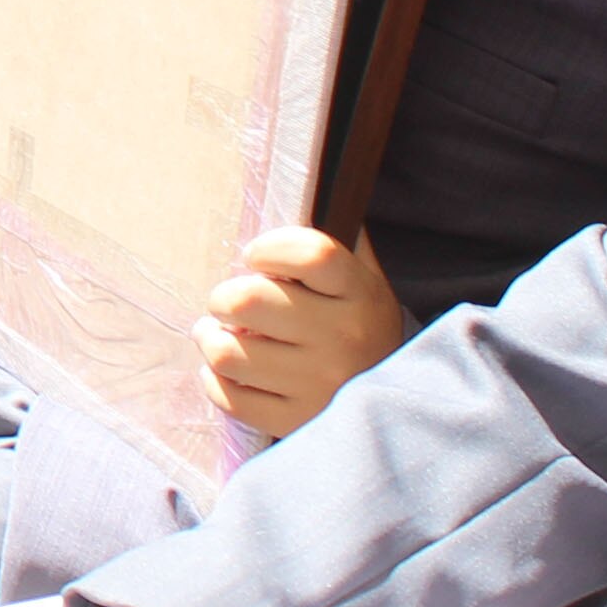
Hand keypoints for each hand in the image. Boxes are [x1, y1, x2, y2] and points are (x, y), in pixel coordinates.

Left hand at [198, 228, 409, 437]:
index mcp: (360, 293)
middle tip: (228, 302)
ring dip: (210, 338)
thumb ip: (336, 239)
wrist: (396, 406)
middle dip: (224, 297)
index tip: (254, 256)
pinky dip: (215, 379)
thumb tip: (307, 183)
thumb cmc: (362, 327)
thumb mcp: (364, 279)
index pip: (310, 254)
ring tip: (219, 332)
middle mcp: (343, 338)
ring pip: (227, 352)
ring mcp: (320, 385)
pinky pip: (229, 397)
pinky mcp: (296, 422)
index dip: (269, 248)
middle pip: (249, 301)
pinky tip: (227, 369)